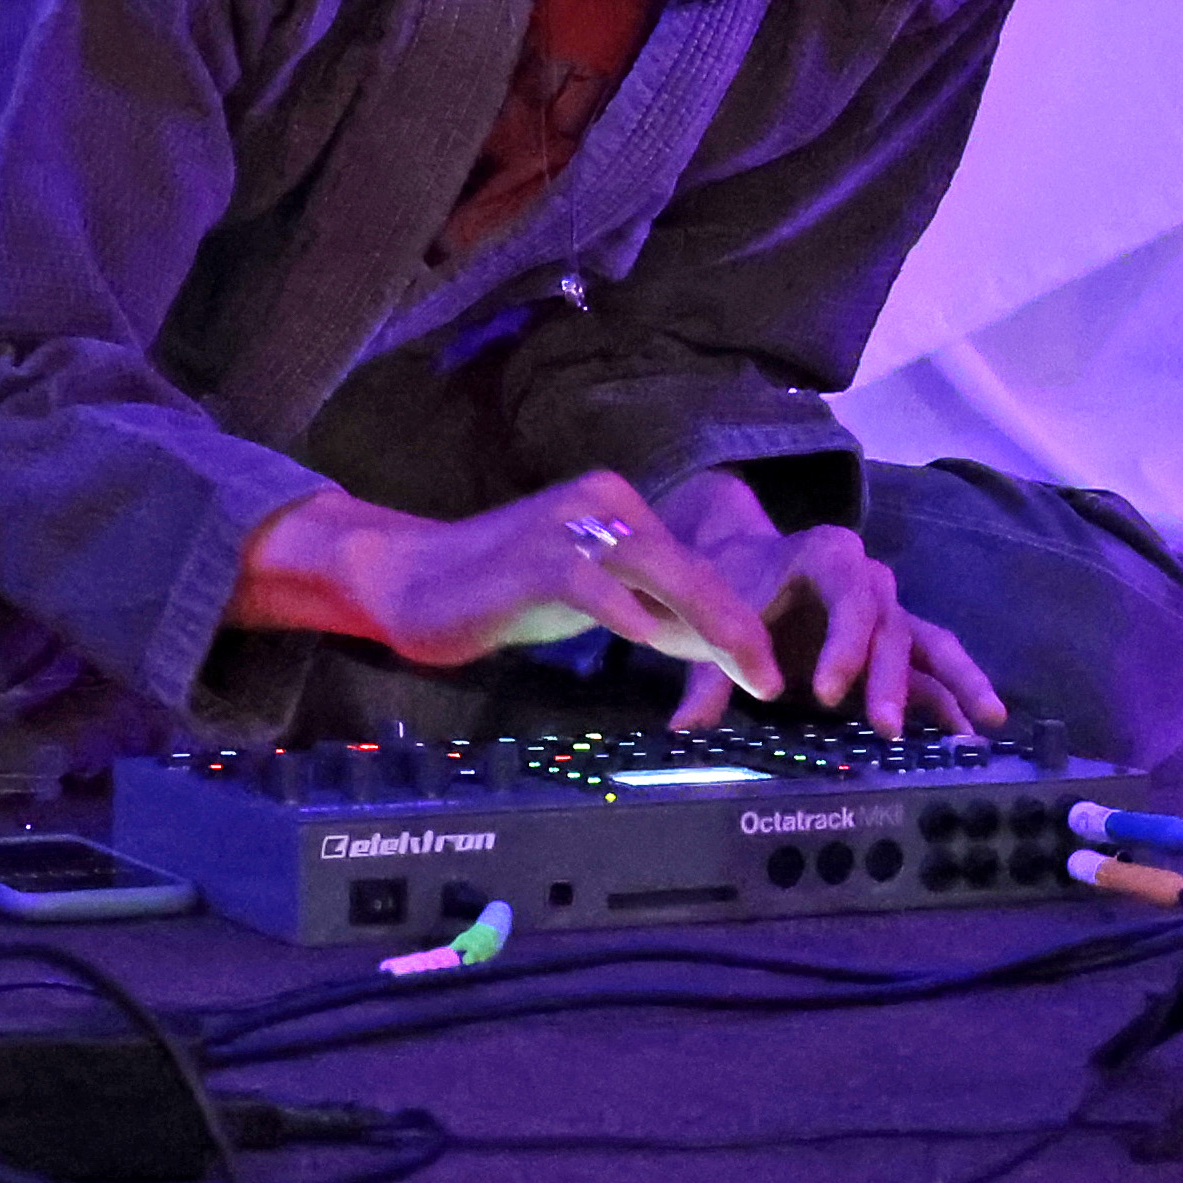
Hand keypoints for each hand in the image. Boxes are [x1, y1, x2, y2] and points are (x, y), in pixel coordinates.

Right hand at [235, 475, 782, 704]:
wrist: (410, 579)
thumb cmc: (502, 594)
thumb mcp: (590, 601)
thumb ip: (647, 613)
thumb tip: (710, 648)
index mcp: (616, 505)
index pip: (695, 563)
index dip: (736, 616)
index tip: (766, 667)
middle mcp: (600, 502)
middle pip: (691, 565)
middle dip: (739, 624)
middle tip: (772, 679)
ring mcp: (568, 526)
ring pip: (660, 572)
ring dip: (708, 625)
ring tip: (745, 670)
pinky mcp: (537, 560)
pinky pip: (599, 590)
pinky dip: (631, 619)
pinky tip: (655, 647)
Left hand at [657, 483, 1003, 742]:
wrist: (743, 570)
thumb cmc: (733, 587)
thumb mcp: (715, 623)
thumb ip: (709, 675)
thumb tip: (688, 727)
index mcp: (826, 555)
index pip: (848, 596)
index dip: (845, 644)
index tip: (826, 694)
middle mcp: (868, 579)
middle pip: (890, 626)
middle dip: (889, 678)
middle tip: (884, 729)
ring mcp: (886, 614)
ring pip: (929, 645)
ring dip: (956, 683)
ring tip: (986, 722)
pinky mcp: (893, 649)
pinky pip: (929, 671)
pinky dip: (949, 700)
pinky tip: (972, 736)